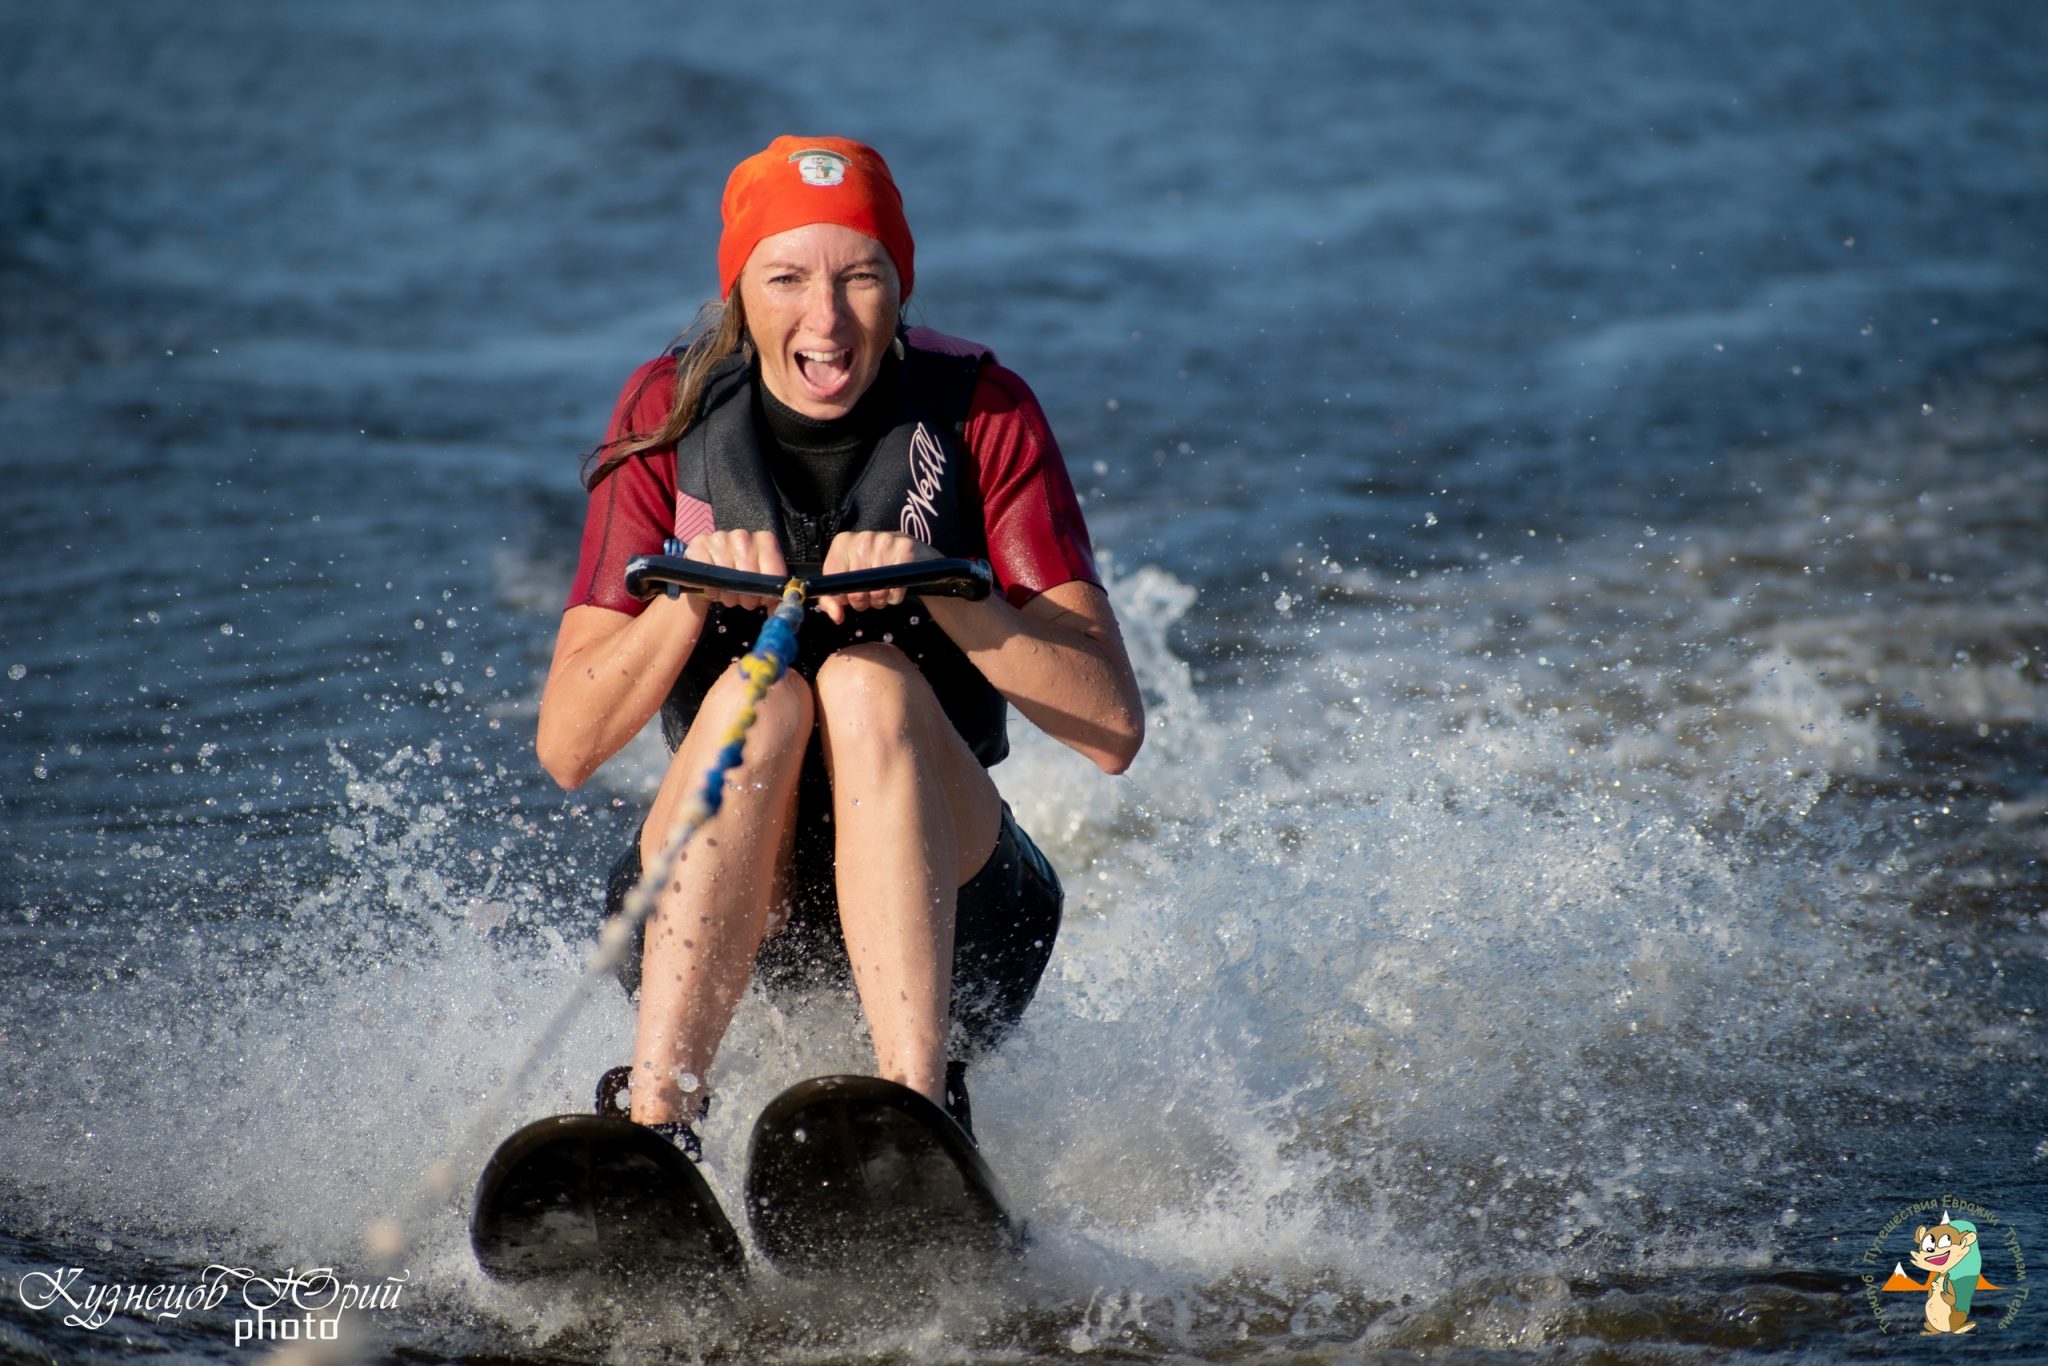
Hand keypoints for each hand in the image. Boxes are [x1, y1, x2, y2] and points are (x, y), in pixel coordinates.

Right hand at [682, 529, 788, 610]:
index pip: (773, 570)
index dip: (768, 591)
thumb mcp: (760, 587)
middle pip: (750, 574)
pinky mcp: (698, 544)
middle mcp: (742, 535)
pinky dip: (711, 588)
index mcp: (764, 540)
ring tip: (728, 595)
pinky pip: (708, 573)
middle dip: (748, 595)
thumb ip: (774, 598)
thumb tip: (784, 611)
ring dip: (728, 594)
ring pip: (728, 576)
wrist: (709, 576)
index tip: (764, 600)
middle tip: (743, 601)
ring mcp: (719, 538)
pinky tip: (713, 589)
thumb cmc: (739, 580)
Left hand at [817, 531, 936, 624]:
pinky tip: (896, 585)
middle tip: (868, 594)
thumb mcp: (849, 577)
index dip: (841, 596)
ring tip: (883, 589)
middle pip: (856, 589)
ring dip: (880, 599)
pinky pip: (896, 589)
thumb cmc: (874, 566)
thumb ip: (833, 598)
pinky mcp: (905, 550)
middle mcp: (863, 539)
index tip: (847, 597)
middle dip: (862, 601)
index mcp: (844, 543)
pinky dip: (895, 596)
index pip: (834, 579)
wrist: (909, 552)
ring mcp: (885, 542)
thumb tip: (836, 616)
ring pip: (877, 591)